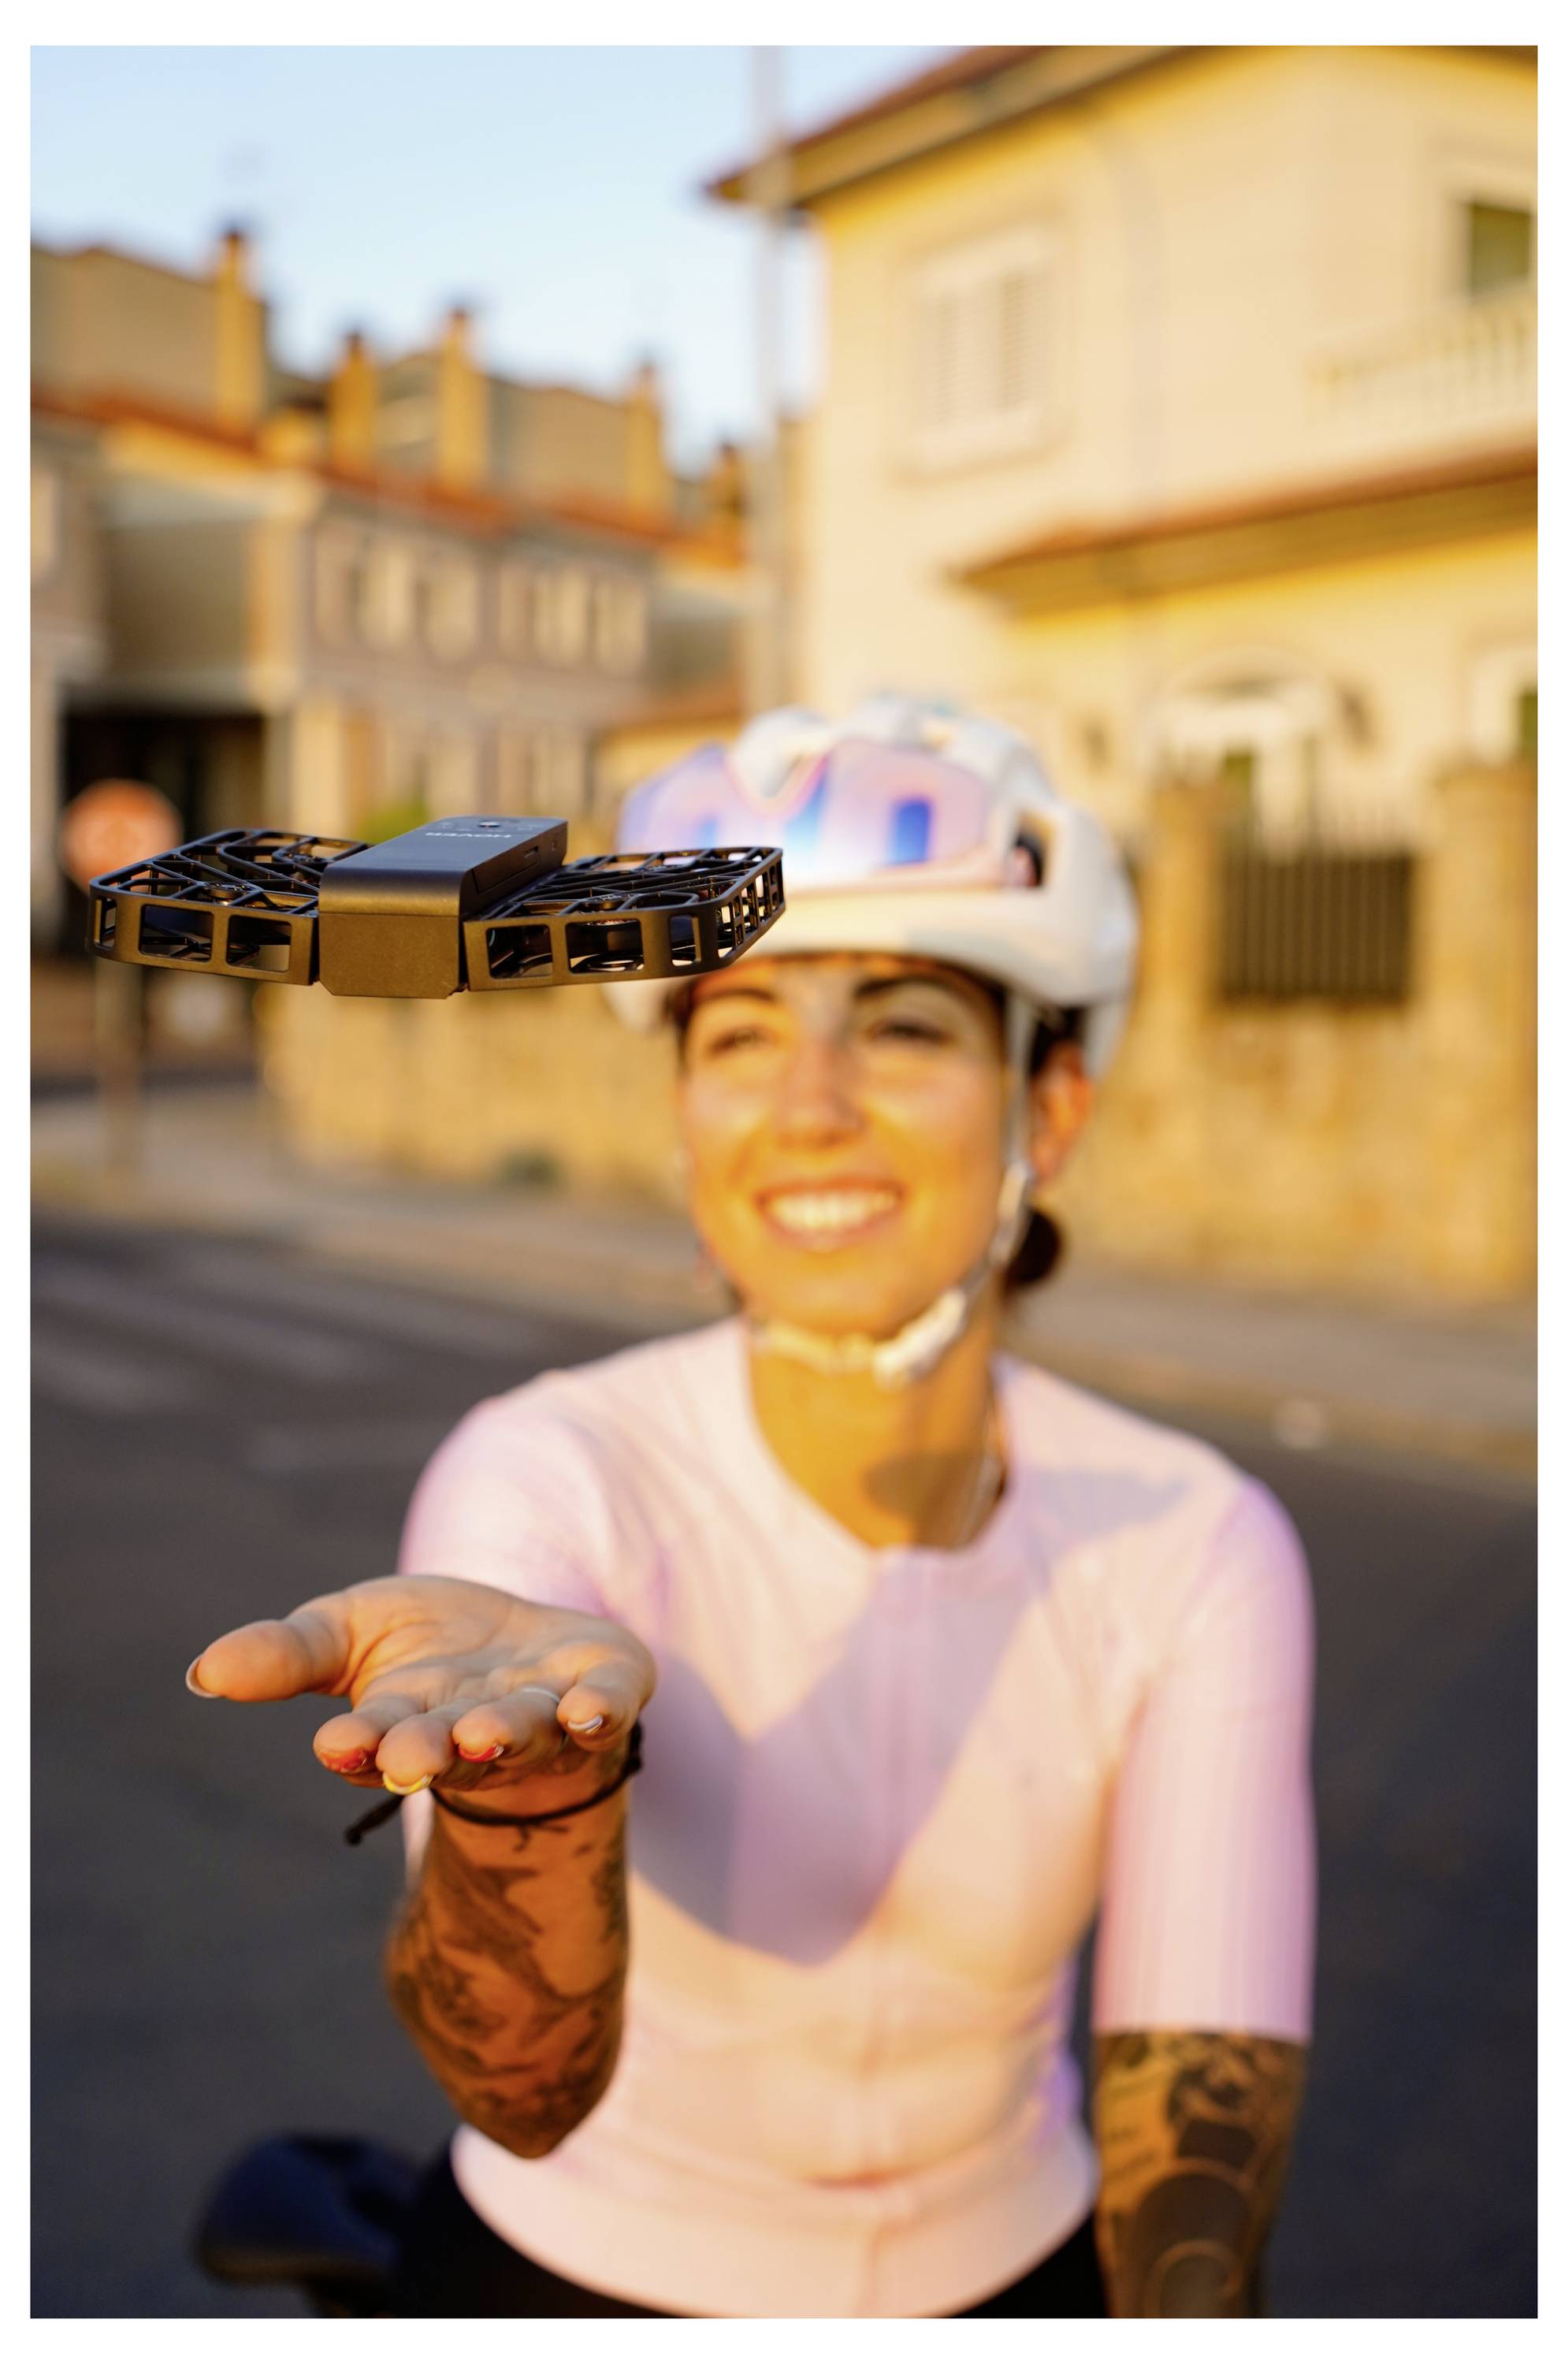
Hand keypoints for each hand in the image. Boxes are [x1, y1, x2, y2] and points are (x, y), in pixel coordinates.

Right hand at [185, 1574, 654, 1803]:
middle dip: (426, 1750)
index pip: (375, 1739)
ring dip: (503, 1734)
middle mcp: (473, 1730)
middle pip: (447, 1747)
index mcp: (404, 1723)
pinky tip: (587, 1711)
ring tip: (483, 1733)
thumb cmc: (423, 1648)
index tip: (338, 1743)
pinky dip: (598, 1711)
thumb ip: (287, 1654)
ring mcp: (543, 1714)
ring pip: (523, 1733)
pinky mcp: (604, 1687)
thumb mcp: (346, 1633)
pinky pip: (608, 1707)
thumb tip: (203, 1672)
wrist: (521, 1645)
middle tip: (406, 1757)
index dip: (359, 1743)